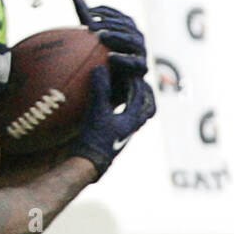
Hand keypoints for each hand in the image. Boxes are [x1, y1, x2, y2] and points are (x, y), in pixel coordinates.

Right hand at [68, 64, 155, 178]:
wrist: (88, 164)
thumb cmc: (95, 140)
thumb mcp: (97, 112)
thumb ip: (99, 90)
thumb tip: (100, 68)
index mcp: (135, 119)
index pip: (141, 93)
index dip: (133, 79)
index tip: (124, 69)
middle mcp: (132, 126)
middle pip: (146, 105)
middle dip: (141, 91)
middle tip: (132, 80)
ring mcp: (123, 132)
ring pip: (135, 113)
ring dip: (130, 101)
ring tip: (121, 91)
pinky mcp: (112, 138)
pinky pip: (121, 119)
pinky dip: (117, 109)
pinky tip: (104, 106)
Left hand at [72, 0, 148, 102]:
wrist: (110, 88)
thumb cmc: (99, 58)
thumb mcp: (90, 36)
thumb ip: (85, 15)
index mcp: (127, 29)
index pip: (119, 16)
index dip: (106, 11)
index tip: (90, 11)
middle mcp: (136, 39)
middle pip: (127, 26)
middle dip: (111, 23)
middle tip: (91, 25)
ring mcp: (141, 53)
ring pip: (134, 41)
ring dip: (118, 37)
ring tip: (101, 36)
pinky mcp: (141, 69)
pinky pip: (135, 63)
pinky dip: (124, 59)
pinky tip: (111, 57)